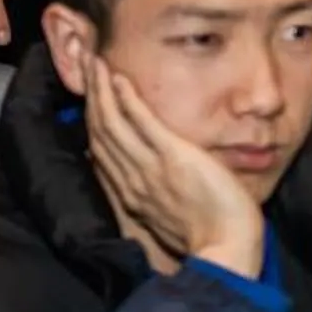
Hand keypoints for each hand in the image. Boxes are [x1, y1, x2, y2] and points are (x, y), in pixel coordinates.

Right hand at [86, 70, 264, 275]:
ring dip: (102, 89)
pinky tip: (119, 78)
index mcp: (130, 194)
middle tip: (85, 65)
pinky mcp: (173, 157)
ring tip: (95, 61)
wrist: (226, 250)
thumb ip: (153, 198)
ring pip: (113, 122)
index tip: (89, 95)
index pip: (101, 149)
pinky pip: (142, 123)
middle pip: (101, 130)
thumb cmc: (210, 239)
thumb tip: (139, 186)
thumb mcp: (169, 219)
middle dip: (92, 95)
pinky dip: (128, 100)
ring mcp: (150, 168)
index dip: (92, 119)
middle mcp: (131, 179)